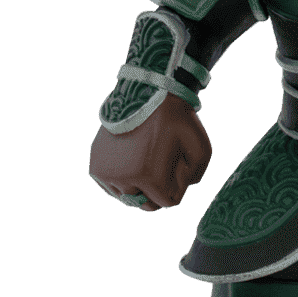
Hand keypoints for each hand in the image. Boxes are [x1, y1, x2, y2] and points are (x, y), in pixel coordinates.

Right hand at [88, 95, 211, 210]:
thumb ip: (196, 175)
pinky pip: (111, 188)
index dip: (177, 185)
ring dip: (138, 185)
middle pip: (146, 204)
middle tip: (161, 163)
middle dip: (157, 189)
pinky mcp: (96, 167)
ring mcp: (107, 174)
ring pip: (127, 197)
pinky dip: (122, 180)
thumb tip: (181, 187)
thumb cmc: (176, 118)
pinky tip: (131, 161)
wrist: (145, 93)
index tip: (176, 164)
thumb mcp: (201, 145)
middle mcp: (125, 180)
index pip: (168, 202)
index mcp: (150, 177)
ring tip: (145, 158)